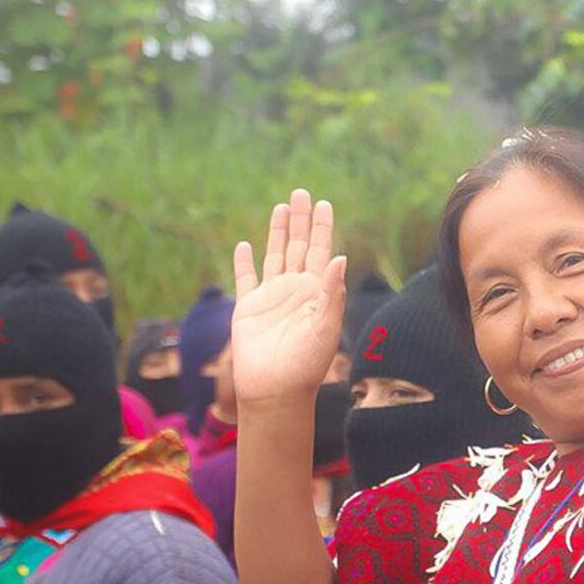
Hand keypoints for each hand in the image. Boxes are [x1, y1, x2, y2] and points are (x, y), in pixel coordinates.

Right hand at [231, 189, 347, 407]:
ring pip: (275, 255)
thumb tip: (339, 256)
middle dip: (300, 220)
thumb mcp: (325, 327)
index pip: (322, 251)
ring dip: (278, 232)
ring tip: (281, 207)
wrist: (276, 390)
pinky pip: (245, 279)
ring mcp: (271, 297)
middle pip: (299, 246)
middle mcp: (295, 290)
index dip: (322, 228)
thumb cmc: (306, 364)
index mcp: (316, 292)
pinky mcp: (248, 308)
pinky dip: (244, 262)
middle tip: (301, 193)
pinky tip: (245, 245)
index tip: (324, 203)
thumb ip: (331, 292)